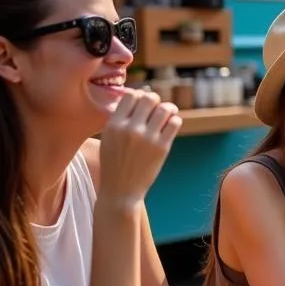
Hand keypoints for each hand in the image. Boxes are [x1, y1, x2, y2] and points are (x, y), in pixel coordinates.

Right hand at [99, 90, 180, 209]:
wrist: (121, 190)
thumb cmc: (114, 163)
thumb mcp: (108, 138)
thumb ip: (120, 119)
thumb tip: (139, 97)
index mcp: (114, 125)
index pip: (131, 95)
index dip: (139, 96)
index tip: (142, 103)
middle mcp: (131, 129)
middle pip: (149, 98)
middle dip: (155, 100)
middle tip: (156, 107)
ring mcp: (148, 138)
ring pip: (165, 109)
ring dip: (169, 108)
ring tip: (168, 113)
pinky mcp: (162, 147)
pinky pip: (174, 123)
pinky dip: (175, 120)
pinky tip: (170, 125)